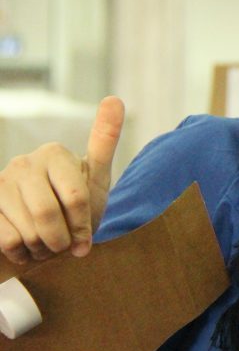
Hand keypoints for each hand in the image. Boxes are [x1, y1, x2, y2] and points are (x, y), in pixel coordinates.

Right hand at [0, 96, 124, 262]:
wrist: (41, 239)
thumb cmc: (74, 210)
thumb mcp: (96, 180)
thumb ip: (105, 142)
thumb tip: (114, 98)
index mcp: (54, 153)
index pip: (76, 199)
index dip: (82, 227)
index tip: (84, 237)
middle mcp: (24, 162)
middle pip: (48, 214)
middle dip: (60, 239)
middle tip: (63, 244)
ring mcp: (0, 182)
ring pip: (27, 230)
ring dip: (41, 248)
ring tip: (44, 242)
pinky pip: (7, 239)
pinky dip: (20, 251)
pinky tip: (23, 245)